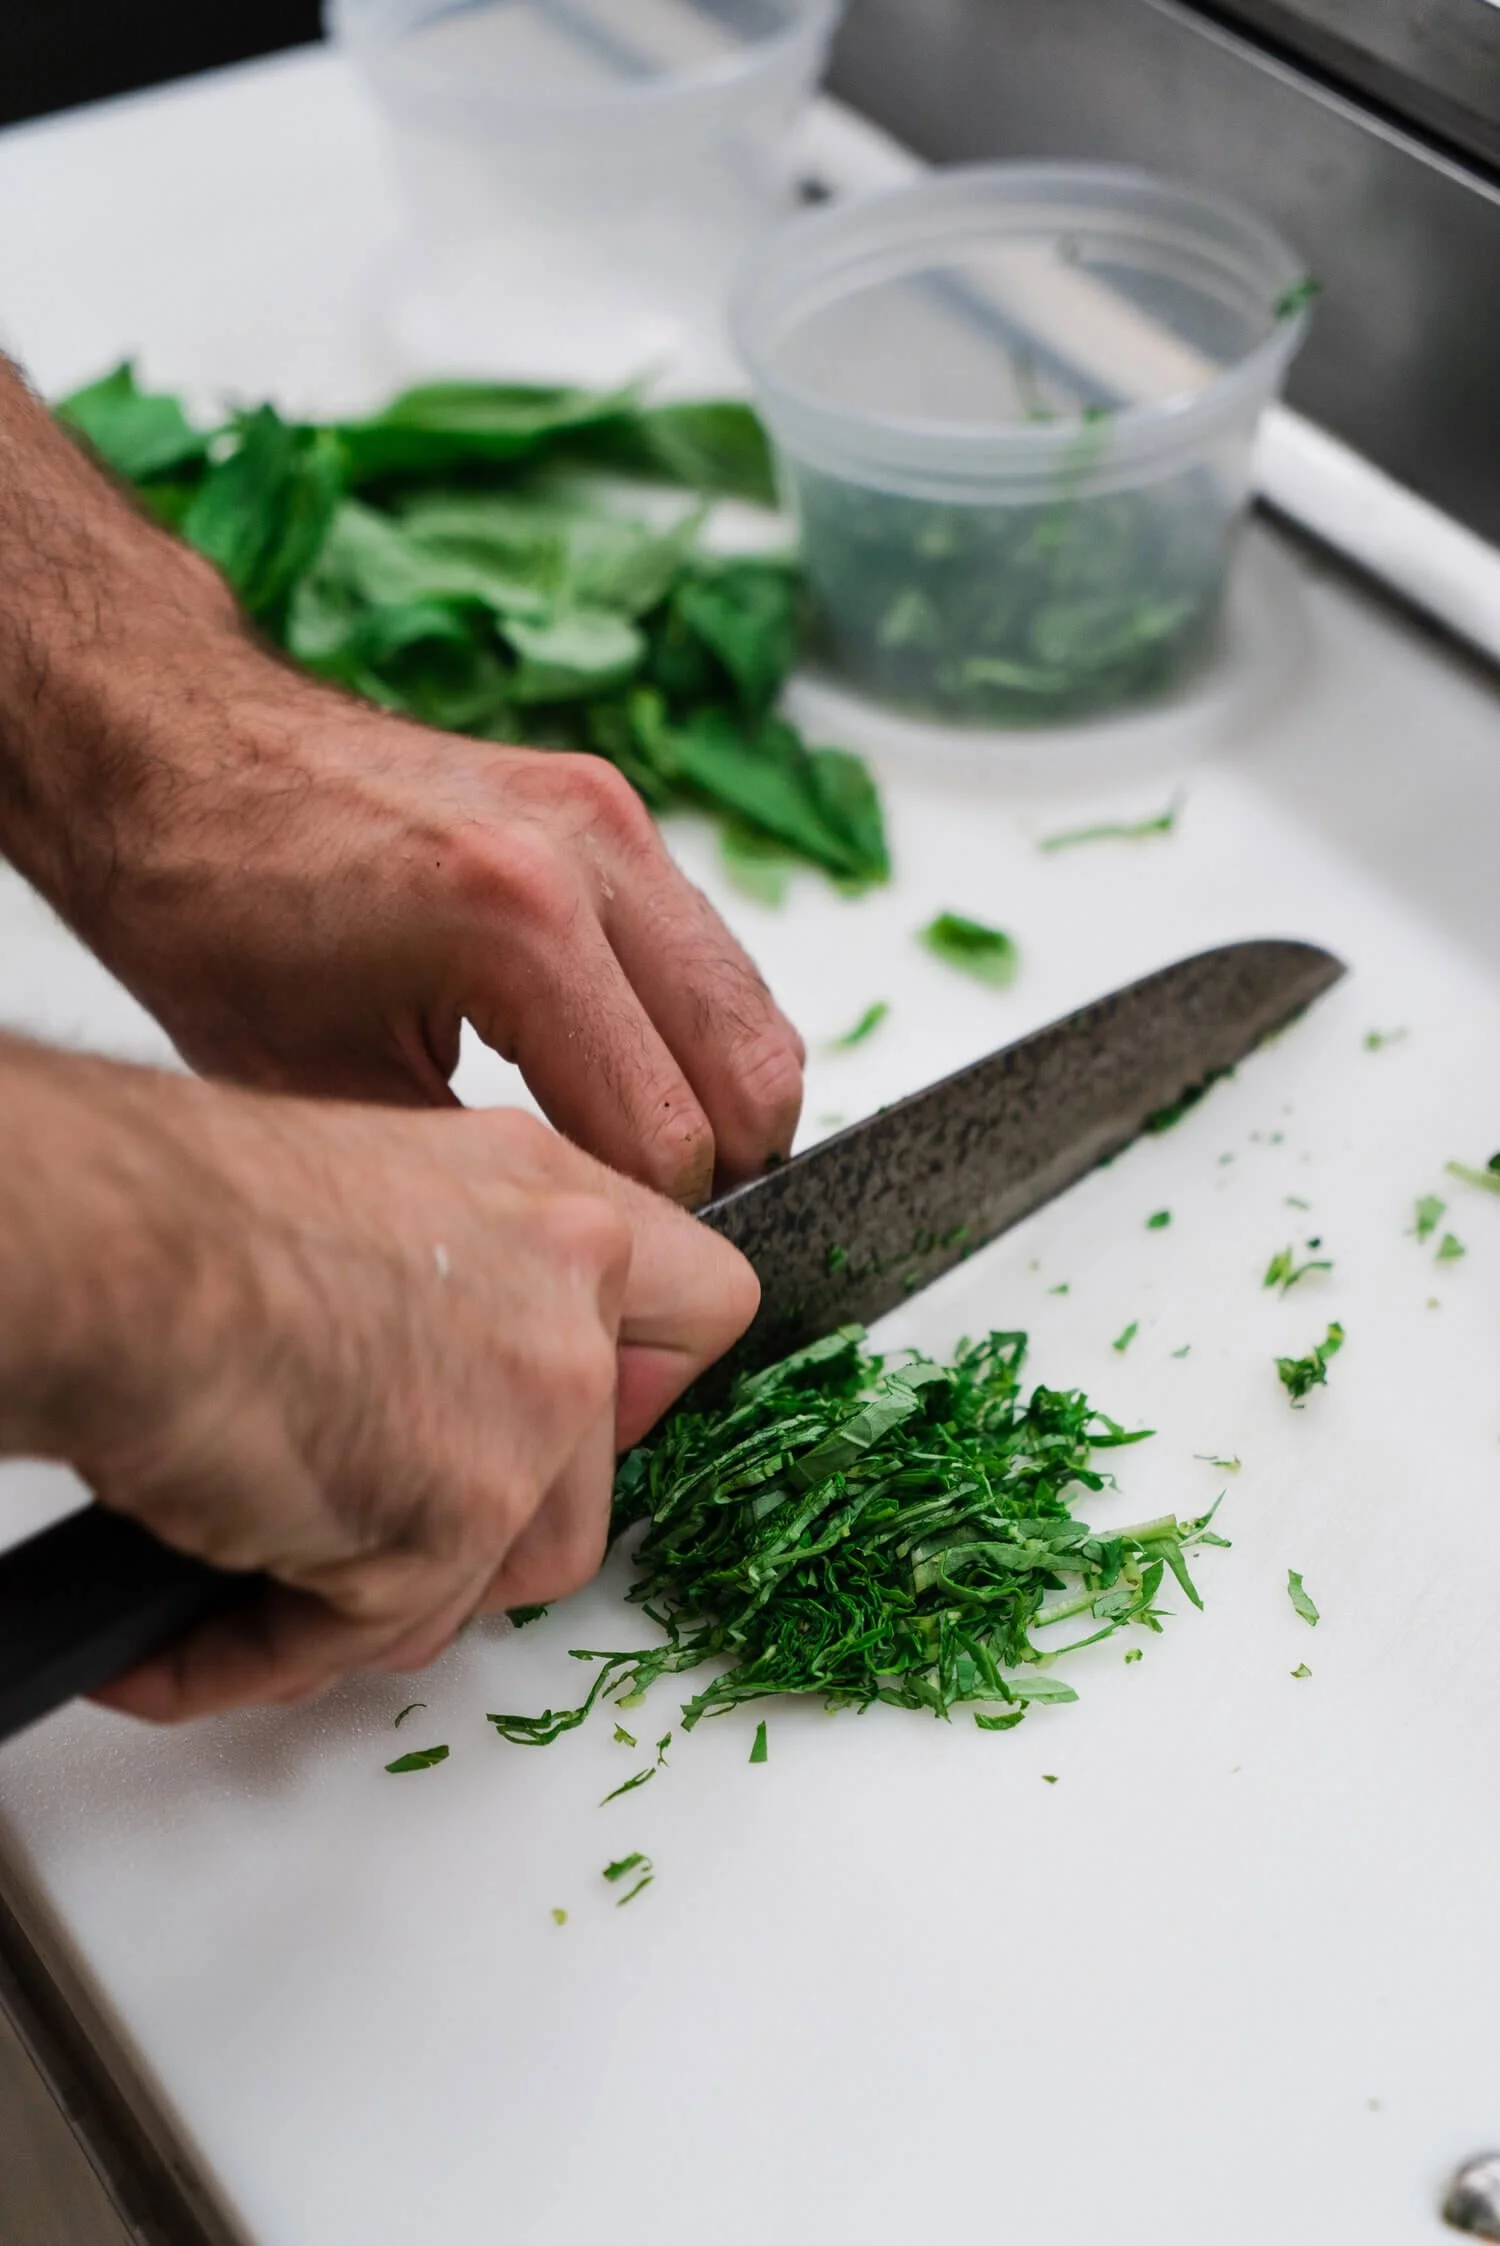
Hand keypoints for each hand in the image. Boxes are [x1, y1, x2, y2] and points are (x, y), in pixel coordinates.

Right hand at [0, 1045, 756, 1720]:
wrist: (111, 1248)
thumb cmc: (189, 1205)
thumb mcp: (375, 1188)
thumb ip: (462, 1275)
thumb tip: (443, 1364)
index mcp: (553, 1204)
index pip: (704, 1308)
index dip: (645, 1385)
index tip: (591, 1419)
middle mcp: (563, 1307)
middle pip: (593, 1483)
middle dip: (488, 1529)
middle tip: (383, 1522)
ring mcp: (525, 1420)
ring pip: (503, 1573)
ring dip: (383, 1598)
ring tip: (260, 1575)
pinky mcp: (453, 1527)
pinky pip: (366, 1637)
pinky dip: (260, 1652)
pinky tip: (178, 1640)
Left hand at [81, 668, 805, 1204]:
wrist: (168, 748)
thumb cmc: (209, 907)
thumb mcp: (327, 1088)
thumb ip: (477, 1176)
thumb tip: (579, 1256)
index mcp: (523, 928)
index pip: (670, 1137)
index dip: (643, 1229)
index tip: (600, 1270)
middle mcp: (595, 854)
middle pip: (754, 1070)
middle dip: (717, 1171)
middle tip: (642, 1230)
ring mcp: (614, 817)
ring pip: (751, 1009)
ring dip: (717, 1099)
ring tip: (633, 1161)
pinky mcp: (611, 807)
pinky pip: (707, 953)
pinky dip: (690, 1032)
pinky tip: (615, 1076)